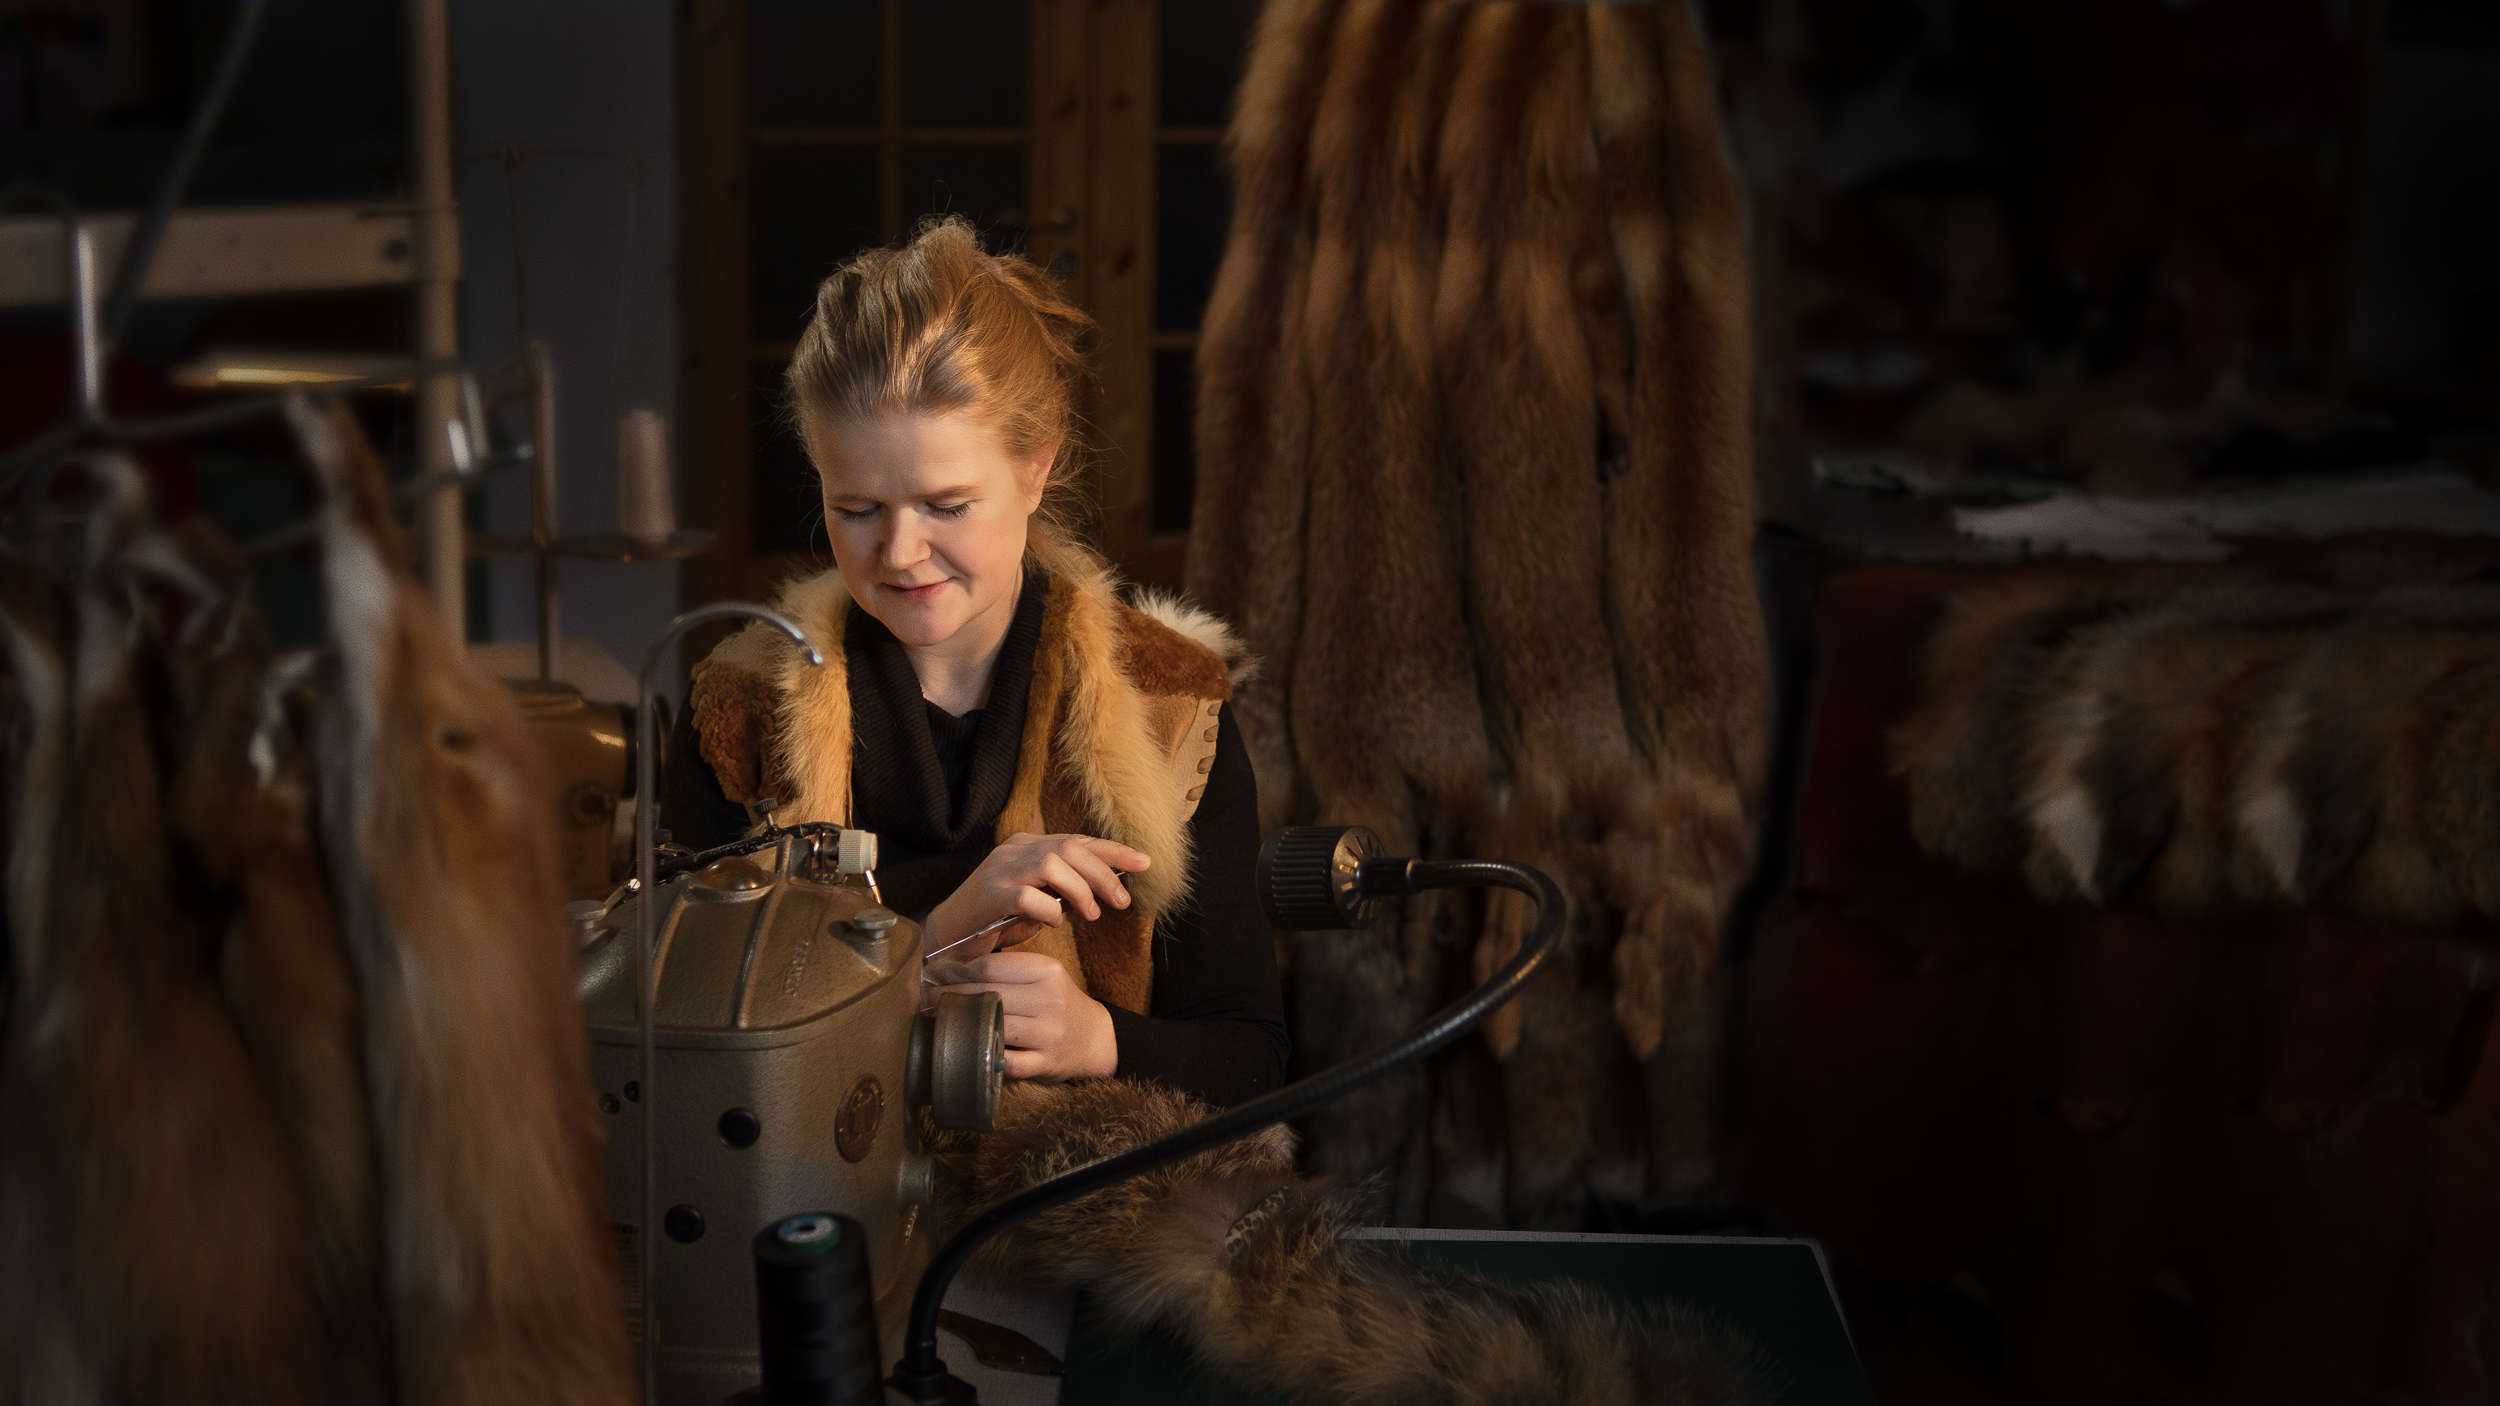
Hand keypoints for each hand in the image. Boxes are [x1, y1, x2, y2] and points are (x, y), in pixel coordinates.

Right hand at [922, 832, 1149, 957]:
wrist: (947, 936)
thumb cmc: (995, 920)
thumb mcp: (1037, 900)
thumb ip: (1064, 890)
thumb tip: (1104, 891)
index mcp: (1028, 846)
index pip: (1078, 840)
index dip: (1113, 851)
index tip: (1145, 863)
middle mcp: (1015, 851)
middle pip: (1071, 849)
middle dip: (1104, 875)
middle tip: (1122, 902)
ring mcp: (1001, 870)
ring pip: (1054, 865)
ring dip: (1080, 891)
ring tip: (1091, 915)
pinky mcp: (990, 895)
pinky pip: (1029, 897)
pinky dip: (1050, 910)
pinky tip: (1055, 924)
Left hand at [927, 951, 1116, 1080]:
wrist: (1093, 1037)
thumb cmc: (1058, 1002)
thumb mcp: (1042, 975)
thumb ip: (1007, 970)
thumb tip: (951, 968)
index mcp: (1046, 971)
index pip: (989, 967)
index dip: (955, 972)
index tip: (932, 976)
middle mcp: (1049, 1000)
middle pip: (987, 994)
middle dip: (950, 997)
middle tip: (923, 999)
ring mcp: (1049, 1034)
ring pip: (995, 1025)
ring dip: (962, 1026)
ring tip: (938, 1022)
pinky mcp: (1046, 1063)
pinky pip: (1008, 1063)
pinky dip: (986, 1058)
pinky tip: (967, 1052)